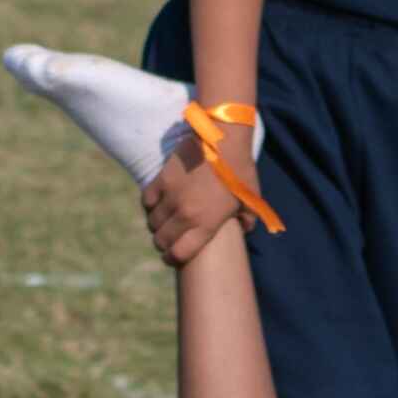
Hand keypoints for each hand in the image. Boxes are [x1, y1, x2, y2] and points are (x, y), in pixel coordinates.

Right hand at [136, 142, 242, 271]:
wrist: (222, 139)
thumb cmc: (239, 170)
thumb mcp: (250, 199)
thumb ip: (248, 220)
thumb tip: (244, 231)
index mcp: (206, 223)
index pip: (179, 254)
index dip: (174, 259)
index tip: (174, 256)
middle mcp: (185, 214)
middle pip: (161, 241)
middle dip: (163, 244)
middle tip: (168, 239)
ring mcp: (171, 197)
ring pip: (153, 222)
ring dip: (157, 225)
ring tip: (164, 221)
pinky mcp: (161, 180)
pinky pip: (147, 201)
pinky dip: (150, 205)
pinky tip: (158, 203)